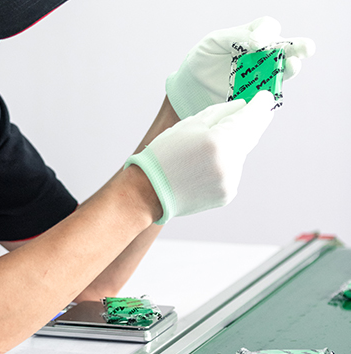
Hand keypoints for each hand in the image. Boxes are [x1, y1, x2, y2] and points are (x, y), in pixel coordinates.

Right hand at [125, 91, 274, 224]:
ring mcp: (229, 181)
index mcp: (218, 142)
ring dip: (235, 145)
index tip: (265, 97)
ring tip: (209, 147)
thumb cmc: (164, 155)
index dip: (259, 105)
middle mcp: (228, 163)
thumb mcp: (189, 125)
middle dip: (253, 122)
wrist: (150, 191)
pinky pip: (233, 170)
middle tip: (258, 110)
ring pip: (241, 154)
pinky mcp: (227, 193)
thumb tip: (242, 108)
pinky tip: (207, 164)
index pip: (249, 118)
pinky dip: (226, 163)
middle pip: (251, 136)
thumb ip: (219, 114)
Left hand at [166, 17, 314, 118]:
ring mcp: (264, 73)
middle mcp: (265, 53)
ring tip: (292, 66)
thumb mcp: (215, 41)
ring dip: (291, 68)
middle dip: (300, 46)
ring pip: (285, 69)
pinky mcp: (259, 92)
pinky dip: (273, 90)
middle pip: (287, 47)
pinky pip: (271, 91)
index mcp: (254, 35)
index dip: (265, 32)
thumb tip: (257, 43)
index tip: (255, 43)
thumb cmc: (204, 57)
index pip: (267, 27)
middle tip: (306, 49)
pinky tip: (270, 91)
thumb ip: (235, 37)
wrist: (193, 84)